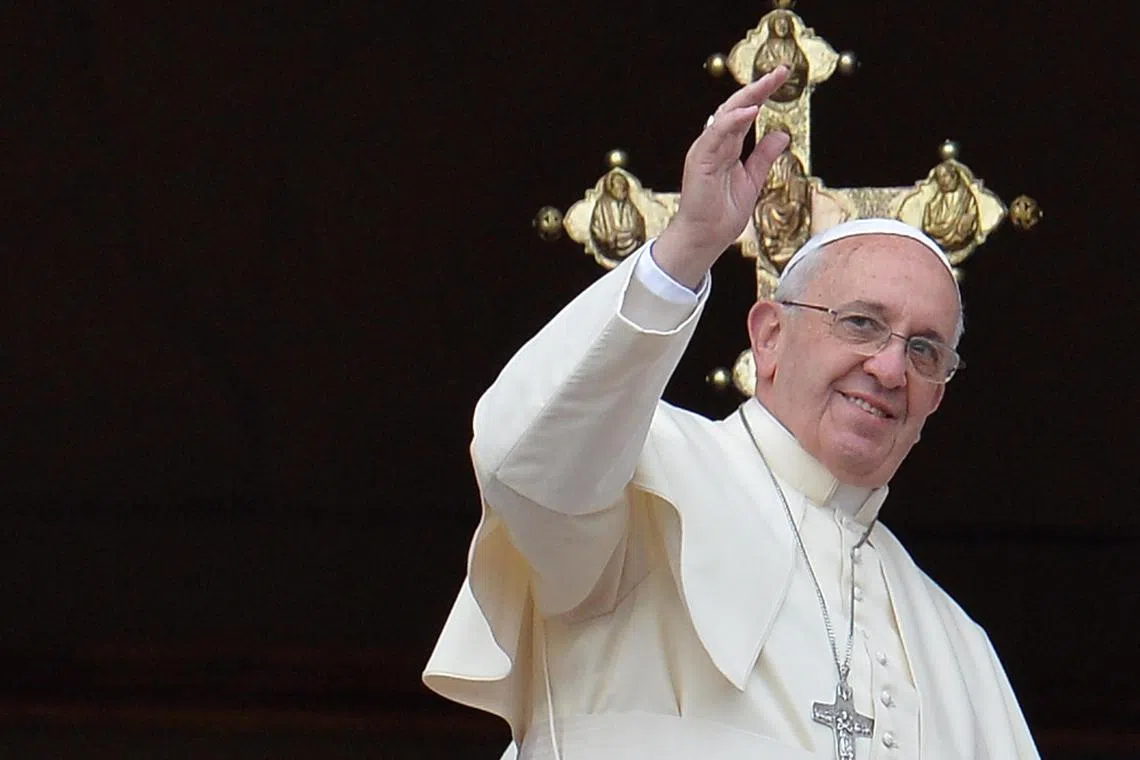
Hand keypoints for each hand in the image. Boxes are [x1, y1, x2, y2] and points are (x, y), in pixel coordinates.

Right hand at [653, 67, 791, 288]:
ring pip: (725, 115)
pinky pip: (716, 134)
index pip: (746, 113)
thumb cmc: (722, 214)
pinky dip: (732, 121)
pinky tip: (750, 111)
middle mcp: (715, 144)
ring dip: (747, 97)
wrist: (705, 238)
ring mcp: (705, 150)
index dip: (763, 94)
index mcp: (727, 147)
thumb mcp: (753, 179)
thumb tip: (781, 134)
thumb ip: (764, 156)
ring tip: (767, 84)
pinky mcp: (699, 160)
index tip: (782, 78)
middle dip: (758, 87)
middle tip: (780, 72)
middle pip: (736, 107)